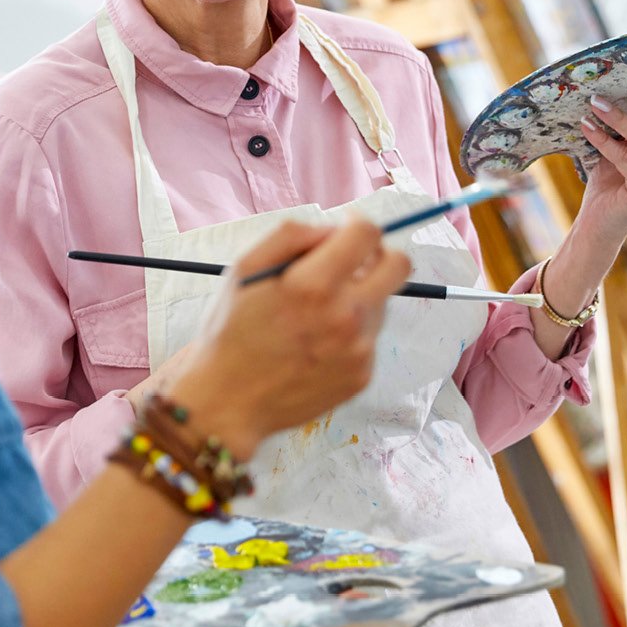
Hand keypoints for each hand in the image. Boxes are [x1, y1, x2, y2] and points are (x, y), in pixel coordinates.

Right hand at [156, 217, 410, 459]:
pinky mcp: (362, 375)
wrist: (227, 402)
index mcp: (313, 285)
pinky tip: (317, 344)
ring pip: (382, 301)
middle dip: (379, 254)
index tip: (347, 230)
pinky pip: (369, 337)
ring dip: (359, 296)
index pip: (368, 234)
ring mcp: (359, 350)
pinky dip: (351, 332)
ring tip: (317, 315)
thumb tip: (333, 228)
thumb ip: (292, 235)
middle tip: (353, 262)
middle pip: (398, 265)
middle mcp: (345, 316)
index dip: (358, 224)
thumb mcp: (245, 269)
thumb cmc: (230, 331)